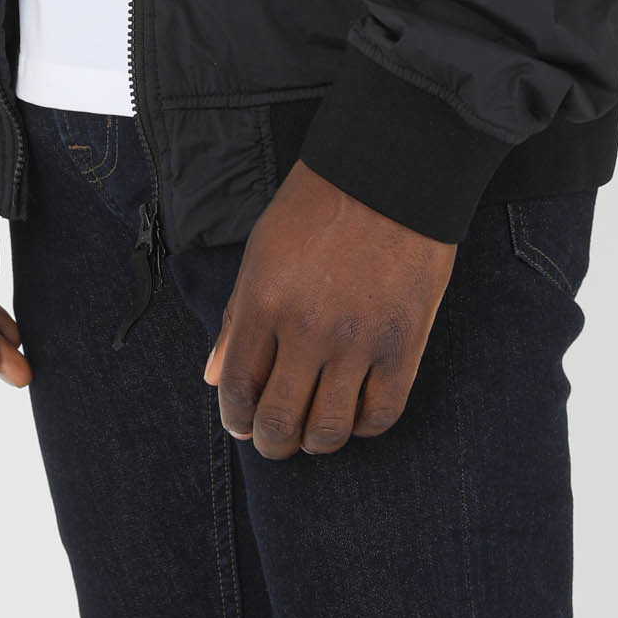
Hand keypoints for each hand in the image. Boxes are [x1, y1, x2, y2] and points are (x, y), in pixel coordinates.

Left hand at [203, 158, 454, 457]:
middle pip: (280, 422)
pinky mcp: (403, 346)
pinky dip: (364, 426)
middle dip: (272, 443)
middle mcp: (306, 329)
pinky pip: (382, 415)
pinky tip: (356, 412)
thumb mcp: (262, 251)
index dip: (236, 420)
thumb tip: (214, 375)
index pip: (237, 389)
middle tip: (276, 440)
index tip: (242, 426)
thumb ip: (236, 318)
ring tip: (315, 431)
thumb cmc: (318, 206)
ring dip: (317, 442)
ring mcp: (357, 341)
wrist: (390, 174)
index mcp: (263, 301)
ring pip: (330, 431)